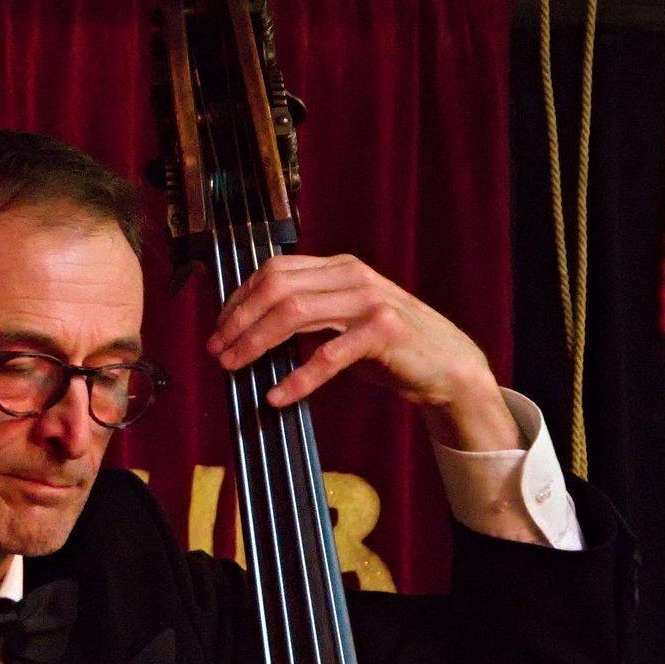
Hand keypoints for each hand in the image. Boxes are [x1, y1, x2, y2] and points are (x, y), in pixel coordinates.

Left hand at [206, 253, 518, 451]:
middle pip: (276, 287)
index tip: (219, 328)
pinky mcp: (383, 331)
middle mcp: (351, 275)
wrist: (448, 366)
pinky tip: (277, 395)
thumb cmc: (389, 349)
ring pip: (294, 312)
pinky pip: (328, 355)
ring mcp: (369, 300)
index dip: (240, 299)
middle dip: (239, 320)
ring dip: (255, 343)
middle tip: (217, 352)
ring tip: (234, 367)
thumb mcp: (344, 322)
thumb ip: (307, 317)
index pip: (274, 270)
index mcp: (339, 268)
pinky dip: (297, 377)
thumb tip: (248, 334)